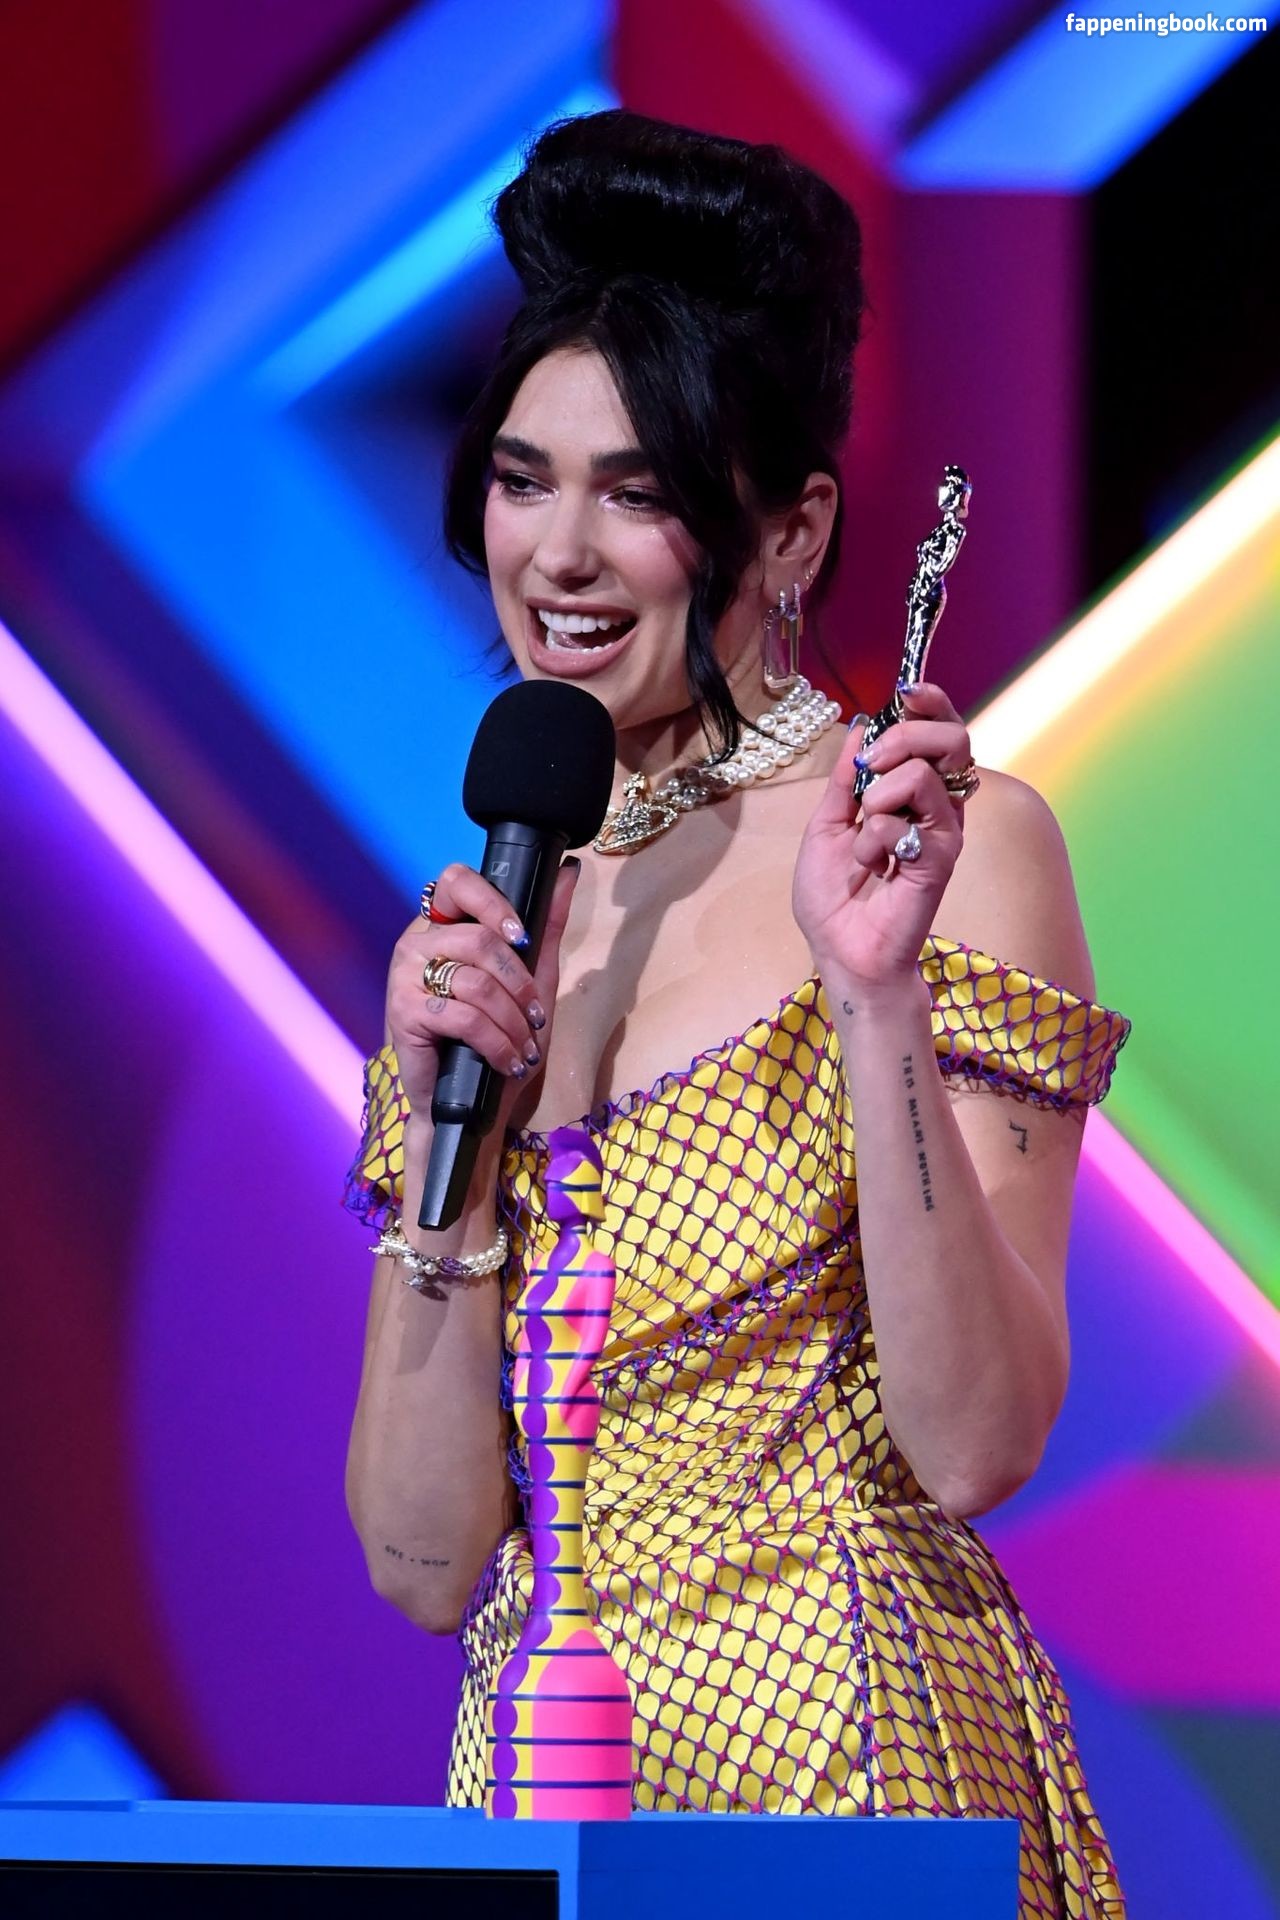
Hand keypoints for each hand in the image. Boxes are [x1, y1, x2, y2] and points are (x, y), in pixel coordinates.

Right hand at [386, 859, 581, 1120]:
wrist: (464, 1102)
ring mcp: (405, 977)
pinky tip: (508, 1060)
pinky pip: (464, 1017)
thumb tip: (568, 871)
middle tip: (534, 1016)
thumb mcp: (532, 978)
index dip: (494, 904)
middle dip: (520, 984)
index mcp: (441, 924)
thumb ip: (546, 925)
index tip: (523, 938)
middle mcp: (416, 943)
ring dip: (513, 1022)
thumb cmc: (494, 1037)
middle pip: (478, 939)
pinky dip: (498, 1043)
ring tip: (525, 1046)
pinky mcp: (405, 1014)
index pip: (457, 881)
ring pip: (476, 982)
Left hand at [793, 683, 973, 998]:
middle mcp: (936, 808)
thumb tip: (860, 727)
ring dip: (883, 789)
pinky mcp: (941, 859)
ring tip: (863, 825)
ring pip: (931, 772)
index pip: (938, 733)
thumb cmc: (835, 899)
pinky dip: (875, 836)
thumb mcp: (825, 825)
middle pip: (952, 740)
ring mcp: (944, 832)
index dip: (929, 704)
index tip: (906, 693)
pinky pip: (910, 820)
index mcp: (912, 794)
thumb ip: (844, 779)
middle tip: (871, 764)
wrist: (841, 951)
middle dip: (908, 735)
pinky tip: (871, 864)